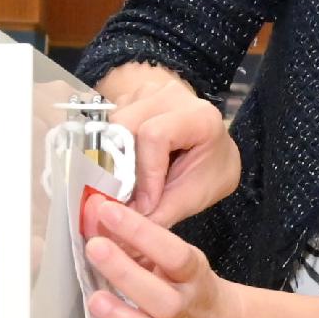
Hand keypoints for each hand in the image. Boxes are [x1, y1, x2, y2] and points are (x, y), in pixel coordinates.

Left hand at [80, 189, 237, 317]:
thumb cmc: (187, 284)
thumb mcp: (177, 259)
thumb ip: (142, 245)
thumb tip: (96, 218)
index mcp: (194, 275)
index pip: (174, 254)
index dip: (142, 233)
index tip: (107, 212)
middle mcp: (190, 308)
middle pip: (165, 299)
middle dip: (128, 274)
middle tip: (96, 249)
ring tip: (95, 300)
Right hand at [98, 64, 239, 226]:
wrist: (210, 150)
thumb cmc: (207, 172)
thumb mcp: (193, 197)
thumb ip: (160, 213)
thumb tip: (120, 225)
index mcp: (200, 117)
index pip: (156, 135)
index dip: (145, 173)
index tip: (145, 204)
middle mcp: (174, 96)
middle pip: (126, 125)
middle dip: (120, 166)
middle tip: (127, 195)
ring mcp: (150, 92)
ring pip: (111, 124)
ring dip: (113, 158)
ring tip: (130, 181)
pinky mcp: (132, 97)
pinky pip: (108, 123)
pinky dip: (110, 148)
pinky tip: (127, 163)